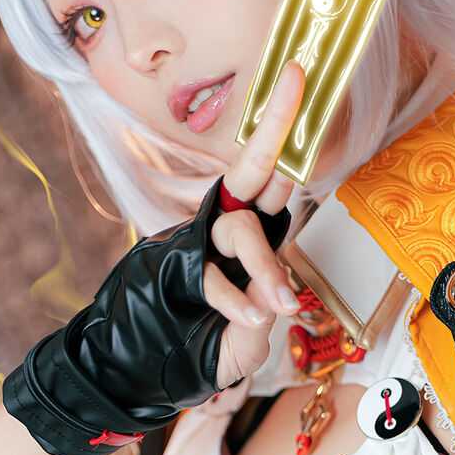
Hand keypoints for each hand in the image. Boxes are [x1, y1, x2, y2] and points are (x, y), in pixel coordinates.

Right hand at [2, 61, 307, 454]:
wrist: (149, 376)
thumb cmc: (208, 347)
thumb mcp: (251, 334)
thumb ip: (265, 307)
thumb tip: (275, 295)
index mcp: (252, 236)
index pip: (277, 180)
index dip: (292, 133)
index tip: (305, 79)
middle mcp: (226, 230)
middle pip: (254, 171)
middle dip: (276, 125)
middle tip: (296, 81)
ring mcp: (201, 247)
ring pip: (241, 230)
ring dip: (266, 266)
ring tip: (280, 305)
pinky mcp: (177, 271)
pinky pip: (212, 276)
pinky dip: (235, 299)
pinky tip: (251, 318)